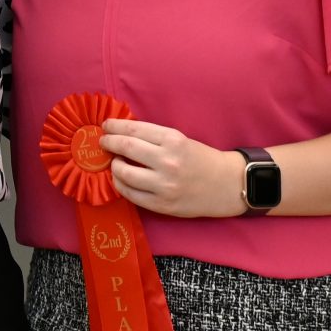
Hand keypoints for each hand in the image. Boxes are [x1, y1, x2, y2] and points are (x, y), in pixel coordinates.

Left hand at [97, 118, 246, 218]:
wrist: (226, 185)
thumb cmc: (201, 159)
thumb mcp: (180, 140)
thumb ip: (154, 138)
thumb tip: (121, 134)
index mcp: (173, 140)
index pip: (134, 130)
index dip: (115, 127)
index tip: (106, 126)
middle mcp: (167, 161)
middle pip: (125, 148)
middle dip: (109, 143)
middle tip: (104, 142)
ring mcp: (164, 185)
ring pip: (123, 173)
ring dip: (113, 166)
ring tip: (114, 162)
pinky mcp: (162, 205)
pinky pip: (131, 194)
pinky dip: (120, 185)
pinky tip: (121, 180)